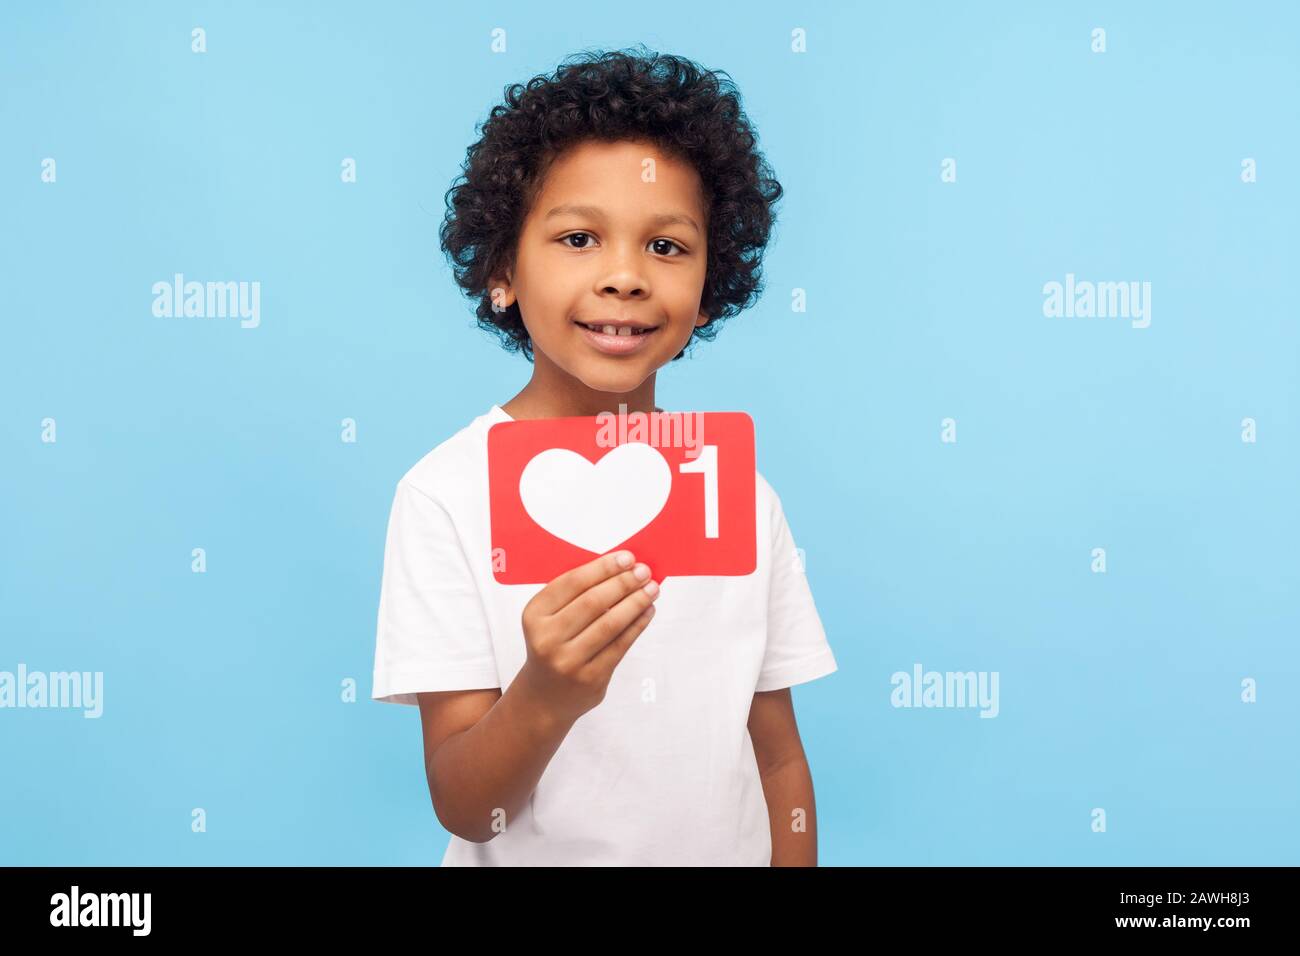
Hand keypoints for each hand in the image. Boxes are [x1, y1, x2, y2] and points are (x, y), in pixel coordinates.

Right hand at [516, 550, 659, 724]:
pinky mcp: (590, 678)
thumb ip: (576, 595)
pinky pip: (620, 645)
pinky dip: (637, 625)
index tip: (627, 558)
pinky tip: (647, 611)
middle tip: (644, 571)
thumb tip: (621, 568)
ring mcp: (568, 661)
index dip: (603, 567)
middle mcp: (547, 638)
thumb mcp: (549, 618)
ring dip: (635, 602)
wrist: (544, 697)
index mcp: (534, 615)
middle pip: (593, 602)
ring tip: (652, 589)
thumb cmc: (553, 646)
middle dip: (623, 582)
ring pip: (610, 624)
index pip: (573, 582)